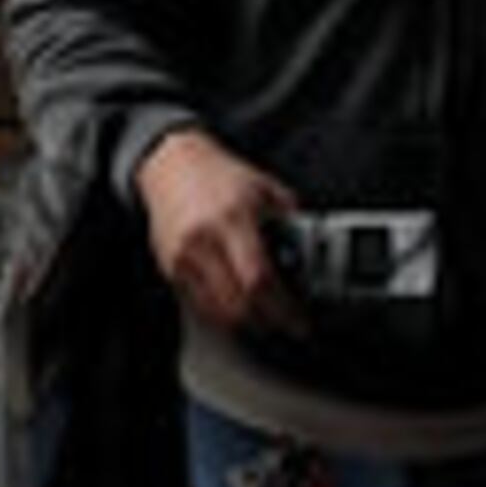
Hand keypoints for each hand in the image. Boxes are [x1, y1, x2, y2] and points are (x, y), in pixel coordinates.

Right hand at [131, 128, 304, 336]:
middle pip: (238, 304)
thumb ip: (292, 221)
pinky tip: (238, 304)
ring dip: (246, 322)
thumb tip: (316, 252)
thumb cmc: (219, 176)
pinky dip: (223, 313)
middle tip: (286, 321)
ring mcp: (182, 256)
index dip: (283, 308)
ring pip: (218, 312)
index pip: (259, 279)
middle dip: (268, 321)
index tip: (300, 321)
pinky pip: (200, 306)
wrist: (171, 164)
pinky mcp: (169, 267)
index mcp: (232, 218)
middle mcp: (203, 240)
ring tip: (265, 315)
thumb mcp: (265, 189)